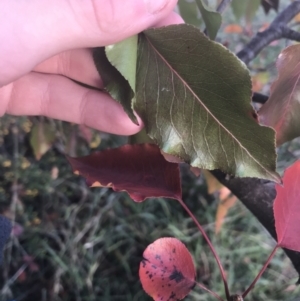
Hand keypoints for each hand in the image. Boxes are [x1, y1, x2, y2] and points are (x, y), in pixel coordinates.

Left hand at [0, 0, 182, 134]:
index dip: (145, 12)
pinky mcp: (16, 87)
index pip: (106, 0)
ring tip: (155, 110)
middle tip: (171, 79)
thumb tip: (162, 0)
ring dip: (119, 92)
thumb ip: (93, 12)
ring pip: (82, 70)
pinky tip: (126, 123)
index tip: (177, 36)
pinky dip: (92, 111)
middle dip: (135, 58)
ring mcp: (25, 52)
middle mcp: (35, 15)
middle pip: (98, 33)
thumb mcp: (27, 20)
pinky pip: (61, 97)